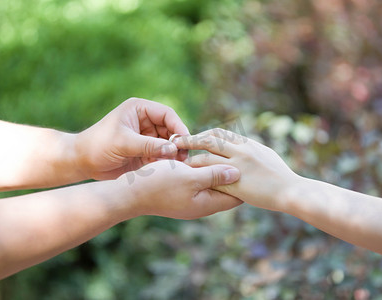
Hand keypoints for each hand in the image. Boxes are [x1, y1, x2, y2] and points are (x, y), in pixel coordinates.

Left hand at [75, 98, 189, 179]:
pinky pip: (162, 155)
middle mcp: (145, 121)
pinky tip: (169, 169)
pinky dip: (167, 162)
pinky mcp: (145, 152)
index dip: (178, 127)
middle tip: (184, 157)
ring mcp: (146, 137)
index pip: (167, 114)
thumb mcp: (124, 143)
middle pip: (171, 129)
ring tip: (178, 164)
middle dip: (178, 142)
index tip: (185, 141)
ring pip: (169, 144)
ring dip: (174, 153)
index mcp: (139, 109)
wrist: (82, 162)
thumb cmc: (98, 145)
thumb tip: (174, 149)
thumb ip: (149, 145)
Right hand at [119, 160, 242, 219]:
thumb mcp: (190, 177)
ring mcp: (190, 200)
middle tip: (242, 157)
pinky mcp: (180, 194)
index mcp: (207, 204)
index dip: (246, 182)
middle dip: (233, 175)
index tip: (251, 166)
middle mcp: (201, 205)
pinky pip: (199, 182)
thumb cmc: (160, 184)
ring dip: (217, 171)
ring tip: (225, 154)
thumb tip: (238, 173)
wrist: (130, 193)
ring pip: (211, 185)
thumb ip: (215, 175)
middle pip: (226, 191)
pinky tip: (203, 158)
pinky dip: (203, 171)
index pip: (236, 197)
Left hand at [173, 128, 301, 210]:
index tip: (192, 138)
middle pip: (208, 141)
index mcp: (246, 143)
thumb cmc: (281, 175)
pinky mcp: (235, 183)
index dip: (202, 135)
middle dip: (189, 140)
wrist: (291, 191)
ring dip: (190, 160)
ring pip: (205, 159)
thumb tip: (240, 145)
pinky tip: (189, 181)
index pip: (218, 134)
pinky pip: (210, 178)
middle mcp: (240, 151)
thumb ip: (249, 149)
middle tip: (175, 143)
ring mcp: (237, 166)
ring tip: (178, 164)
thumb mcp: (265, 154)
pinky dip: (199, 178)